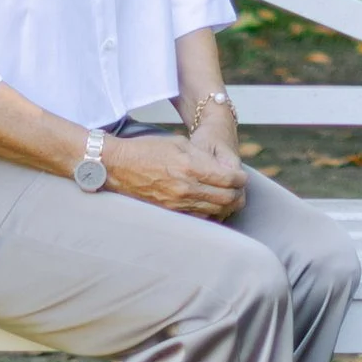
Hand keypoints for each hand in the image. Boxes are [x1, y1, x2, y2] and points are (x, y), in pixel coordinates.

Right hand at [108, 125, 247, 218]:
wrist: (118, 166)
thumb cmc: (148, 150)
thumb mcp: (179, 143)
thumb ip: (202, 156)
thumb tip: (221, 168)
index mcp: (190, 167)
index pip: (227, 179)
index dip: (240, 179)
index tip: (242, 177)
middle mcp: (186, 188)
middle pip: (225, 199)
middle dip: (238, 194)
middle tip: (240, 190)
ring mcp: (177, 204)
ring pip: (214, 211)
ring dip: (226, 207)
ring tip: (231, 200)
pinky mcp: (169, 213)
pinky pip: (197, 218)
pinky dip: (209, 214)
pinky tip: (213, 209)